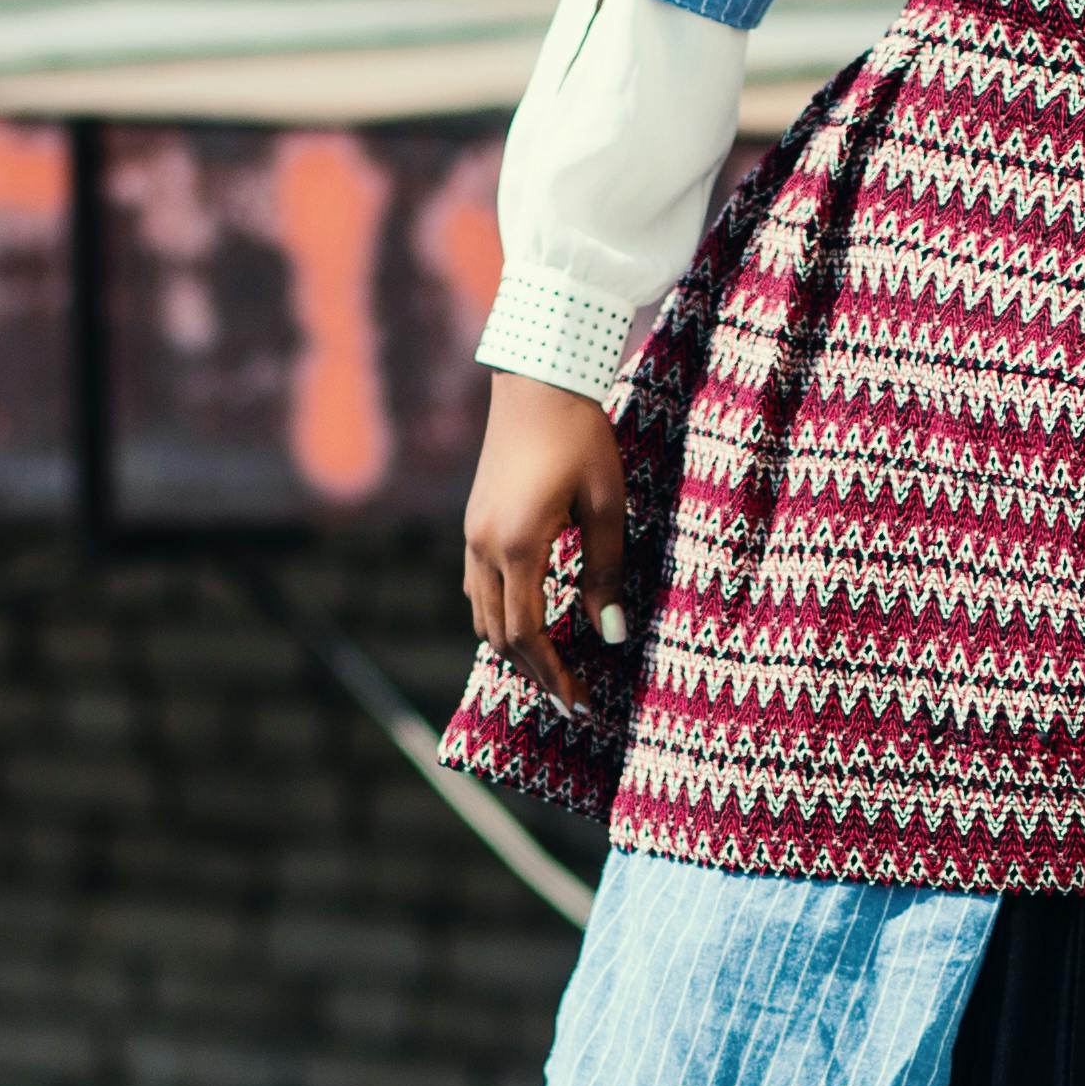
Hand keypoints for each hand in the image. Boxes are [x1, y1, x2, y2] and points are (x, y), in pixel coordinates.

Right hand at [459, 370, 629, 710]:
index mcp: (518, 547)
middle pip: (500, 636)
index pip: (528, 635)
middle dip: (535, 674)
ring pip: (483, 616)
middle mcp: (484, 548)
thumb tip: (612, 635)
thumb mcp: (606, 506)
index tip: (580, 706)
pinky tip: (527, 623)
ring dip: (514, 650)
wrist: (537, 380)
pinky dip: (501, 618)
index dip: (553, 677)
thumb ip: (607, 573)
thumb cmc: (581, 438)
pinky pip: (479, 590)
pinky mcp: (473, 524)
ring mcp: (472, 536)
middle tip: (571, 701)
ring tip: (551, 671)